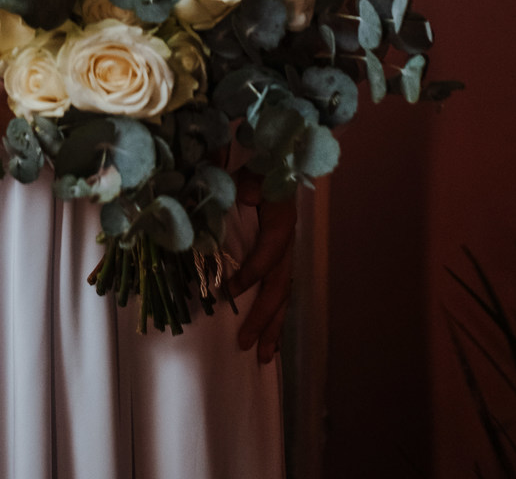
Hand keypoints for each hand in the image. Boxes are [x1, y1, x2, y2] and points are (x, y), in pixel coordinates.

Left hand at [230, 170, 296, 363]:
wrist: (279, 160)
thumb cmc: (260, 166)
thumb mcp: (247, 171)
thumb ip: (240, 184)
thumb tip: (237, 197)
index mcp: (280, 221)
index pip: (268, 255)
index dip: (250, 275)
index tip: (227, 292)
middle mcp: (287, 241)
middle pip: (279, 286)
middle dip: (264, 318)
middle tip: (244, 343)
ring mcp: (287, 252)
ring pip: (284, 295)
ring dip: (273, 326)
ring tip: (263, 356)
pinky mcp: (282, 257)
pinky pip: (281, 291)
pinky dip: (275, 317)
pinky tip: (271, 342)